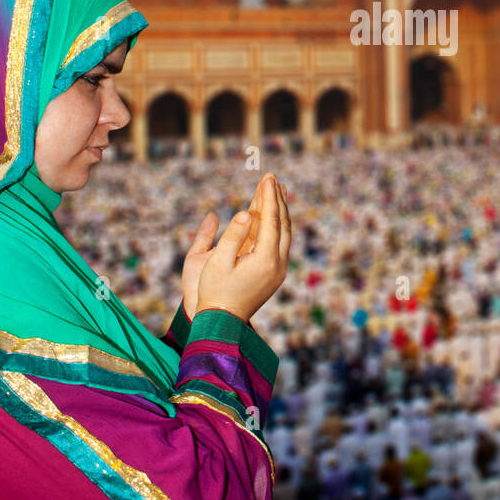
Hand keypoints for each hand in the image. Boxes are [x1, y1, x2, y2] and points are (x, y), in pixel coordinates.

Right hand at [196, 173, 290, 323]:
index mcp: (265, 259)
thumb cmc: (214, 291)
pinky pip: (280, 243)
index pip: (271, 220)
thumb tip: (247, 212)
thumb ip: (233, 235)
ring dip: (280, 211)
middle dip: (277, 199)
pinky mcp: (275, 275)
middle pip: (282, 224)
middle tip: (273, 178)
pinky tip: (273, 216)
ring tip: (278, 190)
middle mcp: (277, 264)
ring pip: (285, 234)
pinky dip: (277, 226)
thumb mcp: (218, 262)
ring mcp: (278, 270)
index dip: (268, 197)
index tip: (267, 177)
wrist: (222, 323)